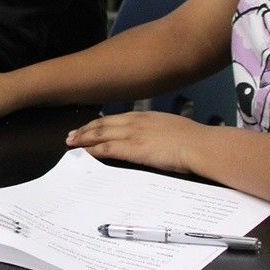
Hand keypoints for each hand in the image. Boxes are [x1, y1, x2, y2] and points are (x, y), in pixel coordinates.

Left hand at [65, 111, 208, 174]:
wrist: (199, 144)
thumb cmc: (193, 139)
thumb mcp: (171, 127)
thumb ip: (158, 130)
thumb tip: (156, 136)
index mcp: (145, 116)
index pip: (115, 119)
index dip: (99, 123)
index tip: (89, 127)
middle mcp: (134, 122)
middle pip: (102, 124)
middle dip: (85, 130)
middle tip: (70, 135)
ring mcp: (131, 134)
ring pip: (99, 135)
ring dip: (83, 139)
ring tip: (71, 143)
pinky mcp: (132, 149)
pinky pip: (105, 148)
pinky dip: (91, 150)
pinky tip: (83, 153)